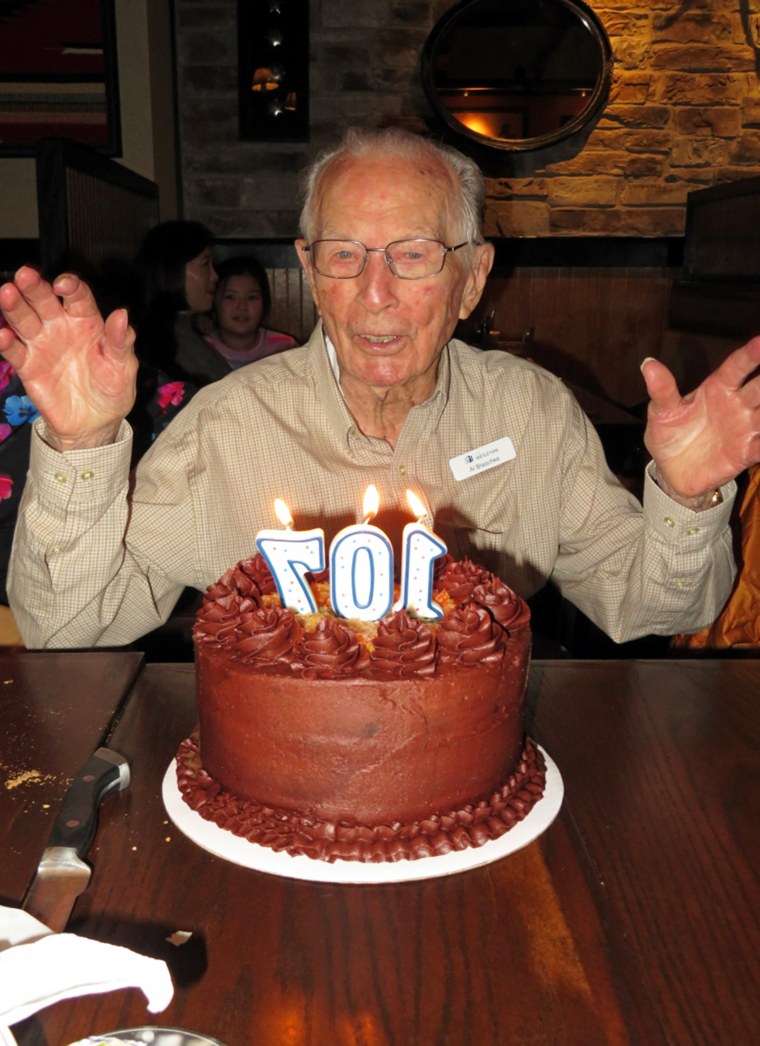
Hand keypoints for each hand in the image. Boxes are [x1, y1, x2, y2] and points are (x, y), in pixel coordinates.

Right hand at [0, 267, 137, 449]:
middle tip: (25, 275)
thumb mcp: (123, 366)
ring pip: (25, 320)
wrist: (95, 423)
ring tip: (7, 293)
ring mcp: (42, 344)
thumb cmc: (112, 389)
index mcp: (87, 322)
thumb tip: (121, 314)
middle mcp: (61, 327)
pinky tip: (3, 335)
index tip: (63, 285)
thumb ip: (120, 341)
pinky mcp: (28, 365)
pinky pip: (14, 351)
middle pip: (44, 301)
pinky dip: (6, 342)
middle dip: (35, 287)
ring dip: (14, 306)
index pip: (77, 297)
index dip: (70, 287)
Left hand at [641, 338, 759, 502]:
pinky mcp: (746, 452)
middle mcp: (736, 405)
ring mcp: (744, 428)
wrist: (671, 472)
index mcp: (717, 389)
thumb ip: (661, 390)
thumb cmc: (669, 435)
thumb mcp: (662, 412)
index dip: (749, 355)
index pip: (736, 368)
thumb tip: (648, 364)